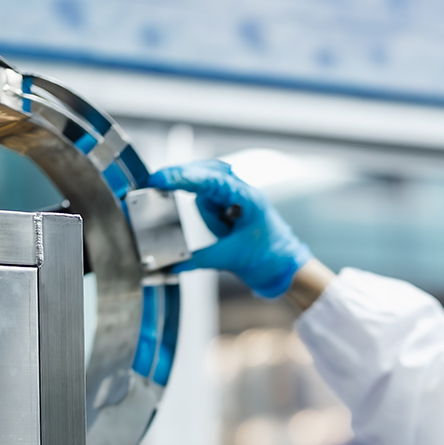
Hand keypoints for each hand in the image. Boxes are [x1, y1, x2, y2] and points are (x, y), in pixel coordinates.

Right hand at [148, 160, 313, 298]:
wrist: (284, 267)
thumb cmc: (269, 256)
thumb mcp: (231, 258)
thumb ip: (199, 259)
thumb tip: (172, 263)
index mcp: (245, 197)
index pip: (209, 179)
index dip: (182, 177)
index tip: (160, 178)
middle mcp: (238, 191)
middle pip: (201, 177)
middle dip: (184, 185)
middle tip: (162, 190)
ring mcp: (232, 199)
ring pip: (202, 195)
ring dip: (202, 214)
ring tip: (221, 232)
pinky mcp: (227, 209)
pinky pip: (206, 205)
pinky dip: (201, 216)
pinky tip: (213, 230)